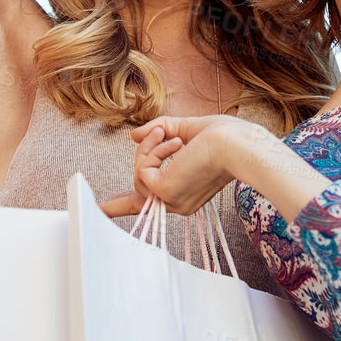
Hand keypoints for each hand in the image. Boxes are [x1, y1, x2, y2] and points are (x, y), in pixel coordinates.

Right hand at [105, 115, 245, 217]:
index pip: (152, 204)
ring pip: (138, 174)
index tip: (104, 210)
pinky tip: (174, 143)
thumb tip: (134, 136)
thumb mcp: (186, 131)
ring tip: (169, 134)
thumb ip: (159, 133)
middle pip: (140, 187)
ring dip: (150, 148)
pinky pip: (142, 169)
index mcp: (186, 192)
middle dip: (139, 165)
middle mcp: (178, 203)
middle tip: (150, 139)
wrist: (237, 144)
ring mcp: (171, 200)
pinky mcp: (165, 191)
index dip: (125, 206)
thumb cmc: (223, 137)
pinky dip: (153, 150)